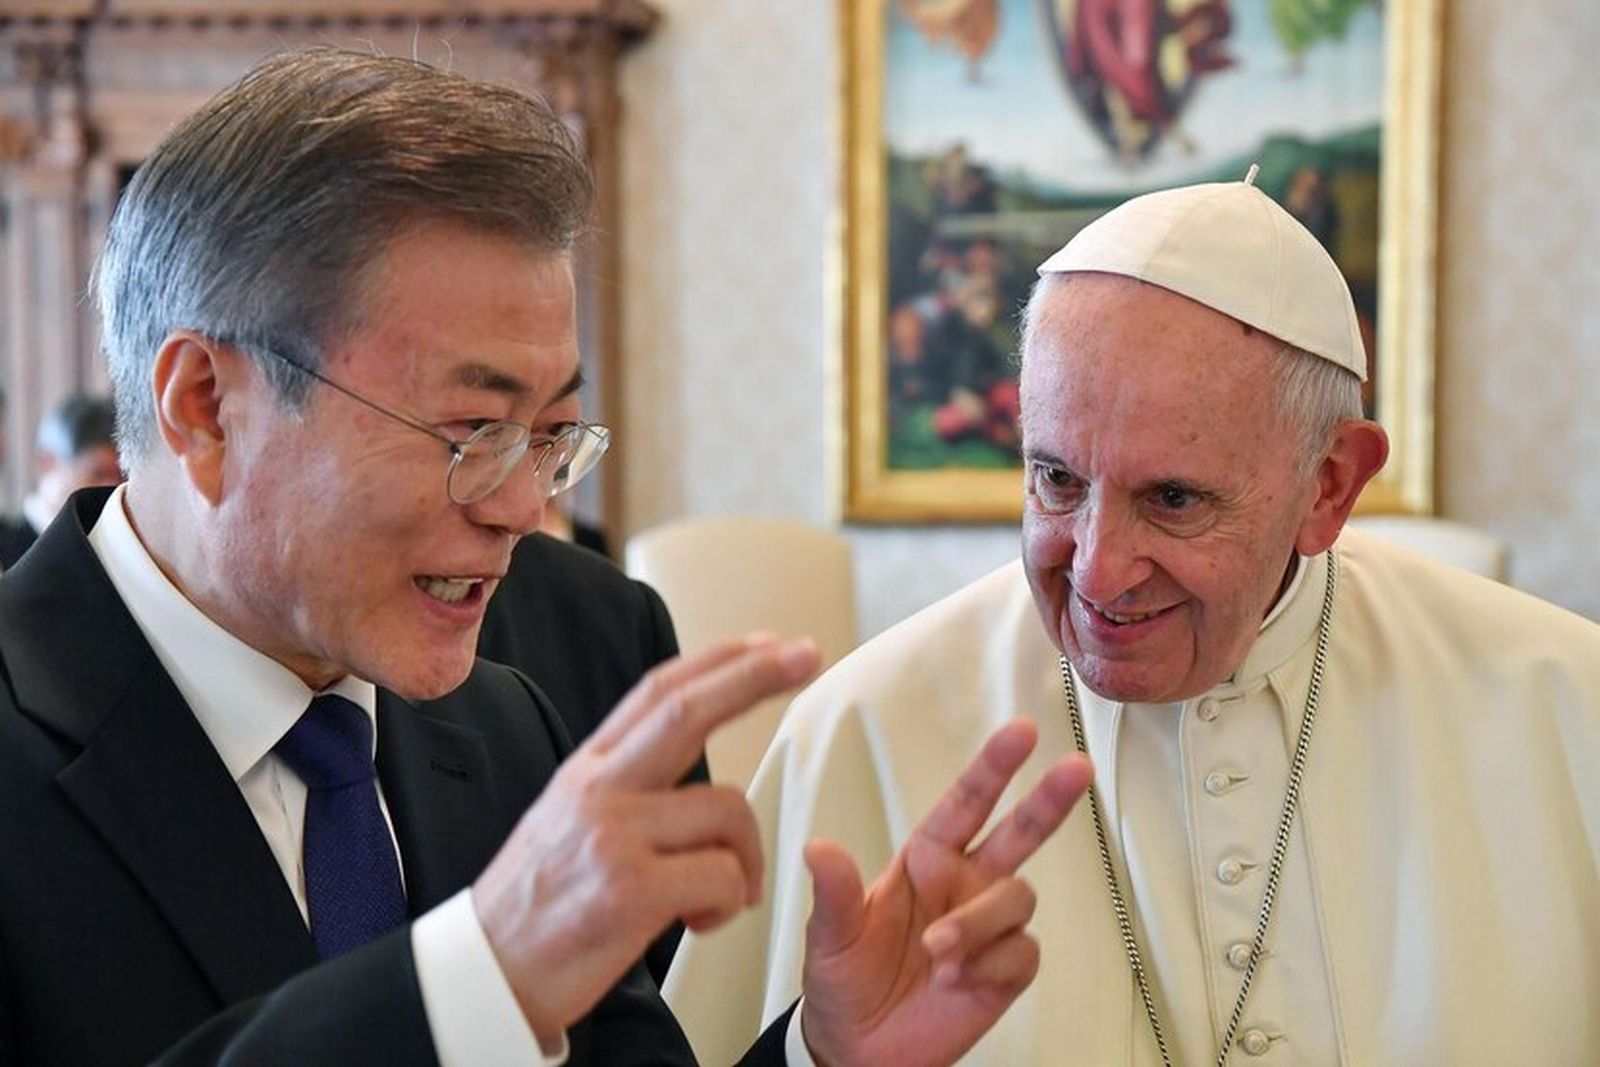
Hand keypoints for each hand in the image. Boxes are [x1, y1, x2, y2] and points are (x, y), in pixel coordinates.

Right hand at [472, 635, 819, 1045]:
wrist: (486, 976)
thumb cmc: (538, 906)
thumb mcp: (568, 820)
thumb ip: (623, 784)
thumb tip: (685, 753)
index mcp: (587, 771)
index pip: (657, 694)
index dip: (717, 661)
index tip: (766, 643)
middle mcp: (598, 791)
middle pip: (688, 711)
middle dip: (755, 676)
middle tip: (806, 653)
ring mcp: (613, 838)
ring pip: (728, 812)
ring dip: (746, 860)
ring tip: (717, 899)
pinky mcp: (630, 891)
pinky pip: (722, 878)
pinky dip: (728, 904)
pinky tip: (697, 922)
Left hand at [798, 718, 1092, 1066]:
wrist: (858, 1048)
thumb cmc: (844, 979)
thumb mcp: (829, 934)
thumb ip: (835, 891)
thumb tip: (819, 849)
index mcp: (926, 859)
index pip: (966, 803)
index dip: (993, 767)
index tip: (1022, 732)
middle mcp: (964, 883)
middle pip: (1020, 832)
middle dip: (1049, 799)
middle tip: (1077, 769)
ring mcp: (988, 925)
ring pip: (1017, 898)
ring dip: (979, 923)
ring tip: (938, 954)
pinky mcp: (1005, 969)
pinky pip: (1021, 952)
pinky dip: (989, 965)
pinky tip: (957, 982)